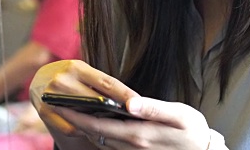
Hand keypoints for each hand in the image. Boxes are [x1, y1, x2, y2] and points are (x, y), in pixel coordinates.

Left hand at [29, 60, 210, 148]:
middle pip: (94, 134)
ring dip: (84, 127)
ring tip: (69, 110)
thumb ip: (151, 108)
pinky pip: (110, 145)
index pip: (97, 125)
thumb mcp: (177, 114)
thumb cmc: (193, 130)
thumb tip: (129, 103)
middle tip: (56, 105)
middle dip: (74, 120)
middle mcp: (131, 147)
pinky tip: (93, 123)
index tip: (58, 105)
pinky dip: (98, 134)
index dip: (75, 115)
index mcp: (137, 135)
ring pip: (100, 140)